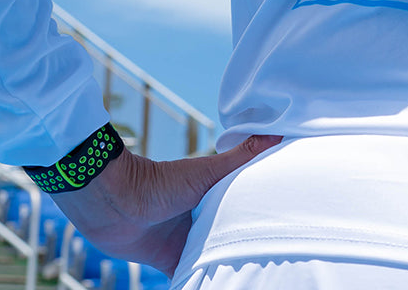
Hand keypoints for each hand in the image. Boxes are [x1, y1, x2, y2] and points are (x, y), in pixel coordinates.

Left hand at [49, 134, 281, 276]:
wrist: (113, 206)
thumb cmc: (159, 182)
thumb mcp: (206, 172)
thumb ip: (240, 158)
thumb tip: (277, 133)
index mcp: (217, 193)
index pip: (249, 202)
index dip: (269, 209)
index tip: (294, 217)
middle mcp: (206, 216)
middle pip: (234, 232)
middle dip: (250, 243)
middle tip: (277, 256)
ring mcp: (190, 239)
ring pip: (216, 256)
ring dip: (226, 264)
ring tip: (255, 274)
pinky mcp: (173, 260)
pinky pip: (193, 275)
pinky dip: (203, 282)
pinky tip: (219, 285)